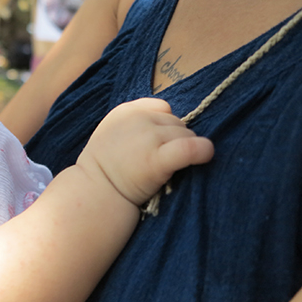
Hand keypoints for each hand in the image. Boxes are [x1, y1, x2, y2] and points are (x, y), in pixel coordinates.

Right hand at [77, 98, 213, 205]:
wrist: (96, 193)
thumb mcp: (112, 132)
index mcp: (125, 111)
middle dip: (175, 140)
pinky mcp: (157, 159)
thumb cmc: (107, 167)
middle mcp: (137, 119)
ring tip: (168, 168)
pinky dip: (203, 151)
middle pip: (177, 123)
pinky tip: (205, 156)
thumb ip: (135, 121)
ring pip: (187, 135)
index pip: (163, 108)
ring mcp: (147, 137)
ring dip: (185, 149)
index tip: (158, 143)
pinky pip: (191, 148)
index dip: (165, 126)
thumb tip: (171, 117)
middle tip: (160, 161)